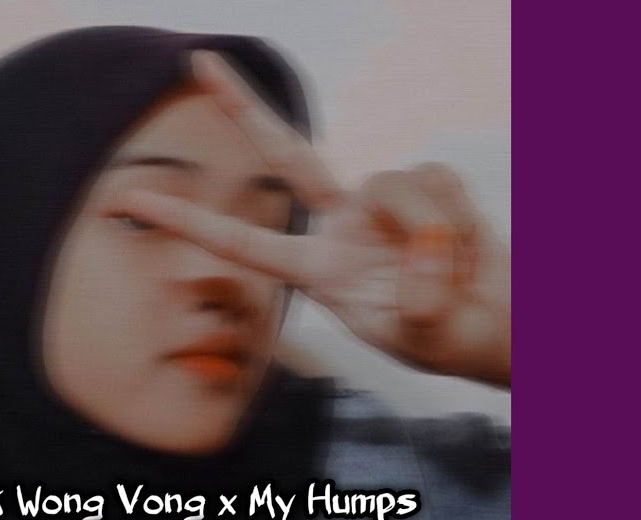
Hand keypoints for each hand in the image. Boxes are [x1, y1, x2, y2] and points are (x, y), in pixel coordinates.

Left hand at [122, 51, 510, 387]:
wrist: (506, 329)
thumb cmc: (454, 340)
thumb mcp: (424, 336)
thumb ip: (417, 300)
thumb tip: (420, 242)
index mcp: (319, 271)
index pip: (244, 243)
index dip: (190, 222)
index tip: (134, 202)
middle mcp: (342, 225)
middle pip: (286, 154)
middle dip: (242, 107)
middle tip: (199, 60)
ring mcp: (383, 202)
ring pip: (395, 183)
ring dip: (434, 237)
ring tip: (451, 279)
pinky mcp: (430, 184)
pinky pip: (439, 184)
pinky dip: (460, 224)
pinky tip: (468, 254)